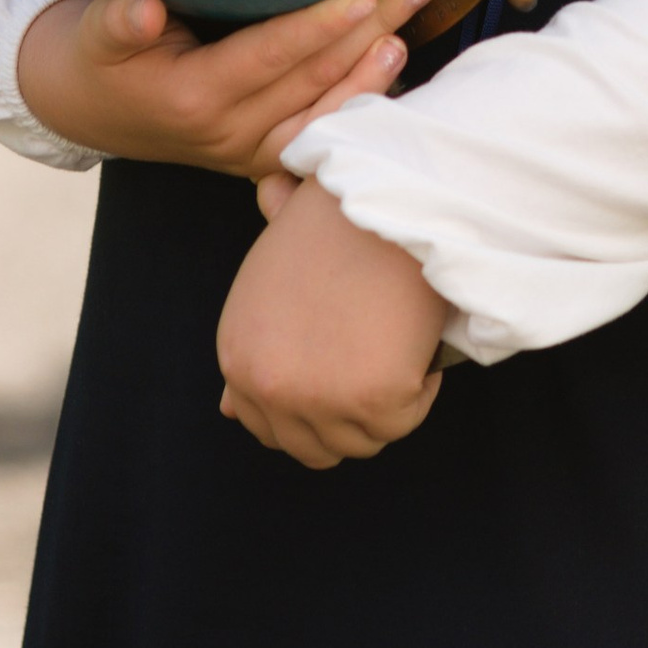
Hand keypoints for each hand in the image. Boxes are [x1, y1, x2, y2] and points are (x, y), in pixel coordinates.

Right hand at [16, 0, 433, 176]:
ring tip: (410, 29)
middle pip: (312, 82)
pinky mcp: (265, 158)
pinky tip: (391, 70)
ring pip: (326, 116)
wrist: (90, 111)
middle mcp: (228, 133)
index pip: (268, 58)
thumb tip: (143, 9)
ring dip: (374, 73)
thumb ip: (117, 21)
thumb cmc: (100, 57)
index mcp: (191, 98)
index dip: (316, 28)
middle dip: (368, 33)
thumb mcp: (93, 34)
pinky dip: (358, 105)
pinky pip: (321, 135)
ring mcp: (251, 152)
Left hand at [216, 180, 447, 470]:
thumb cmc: (333, 229)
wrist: (382, 198)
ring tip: (394, 344)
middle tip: (375, 365)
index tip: (344, 379)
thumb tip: (227, 411)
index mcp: (236, 357)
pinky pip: (404, 419)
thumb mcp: (266, 288)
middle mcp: (267, 385)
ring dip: (387, 403)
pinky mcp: (371, 397)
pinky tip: (415, 342)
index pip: (266, 428)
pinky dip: (420, 388)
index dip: (311, 410)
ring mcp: (317, 397)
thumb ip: (250, 350)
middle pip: (314, 448)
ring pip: (363, 440)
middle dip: (348, 417)